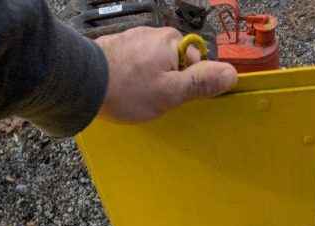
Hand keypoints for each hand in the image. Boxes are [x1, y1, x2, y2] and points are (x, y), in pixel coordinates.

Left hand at [95, 27, 237, 121]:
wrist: (83, 83)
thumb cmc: (126, 89)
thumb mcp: (170, 92)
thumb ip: (201, 82)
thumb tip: (231, 74)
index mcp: (172, 42)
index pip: (197, 62)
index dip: (189, 85)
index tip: (177, 98)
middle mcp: (155, 35)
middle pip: (176, 64)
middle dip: (169, 84)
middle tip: (155, 100)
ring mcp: (136, 40)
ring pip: (156, 66)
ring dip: (150, 83)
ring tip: (136, 97)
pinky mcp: (120, 48)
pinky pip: (138, 66)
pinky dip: (135, 79)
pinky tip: (126, 91)